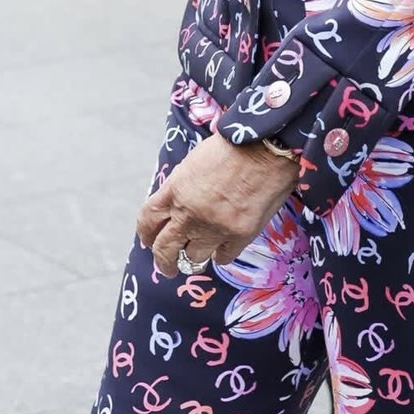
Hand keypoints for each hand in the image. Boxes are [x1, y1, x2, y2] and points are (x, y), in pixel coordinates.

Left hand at [136, 132, 298, 275]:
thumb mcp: (196, 161)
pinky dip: (222, 253)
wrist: (267, 146)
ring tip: (200, 254)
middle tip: (168, 267)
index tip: (150, 240)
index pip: (147, 220)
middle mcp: (189, 213)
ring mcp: (213, 228)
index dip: (147, 234)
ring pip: (192, 259)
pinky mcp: (238, 236)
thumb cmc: (233, 146)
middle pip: (164, 250)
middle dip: (164, 262)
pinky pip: (222, 258)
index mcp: (176, 189)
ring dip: (195, 256)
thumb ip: (183, 187)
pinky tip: (226, 244)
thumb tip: (178, 207)